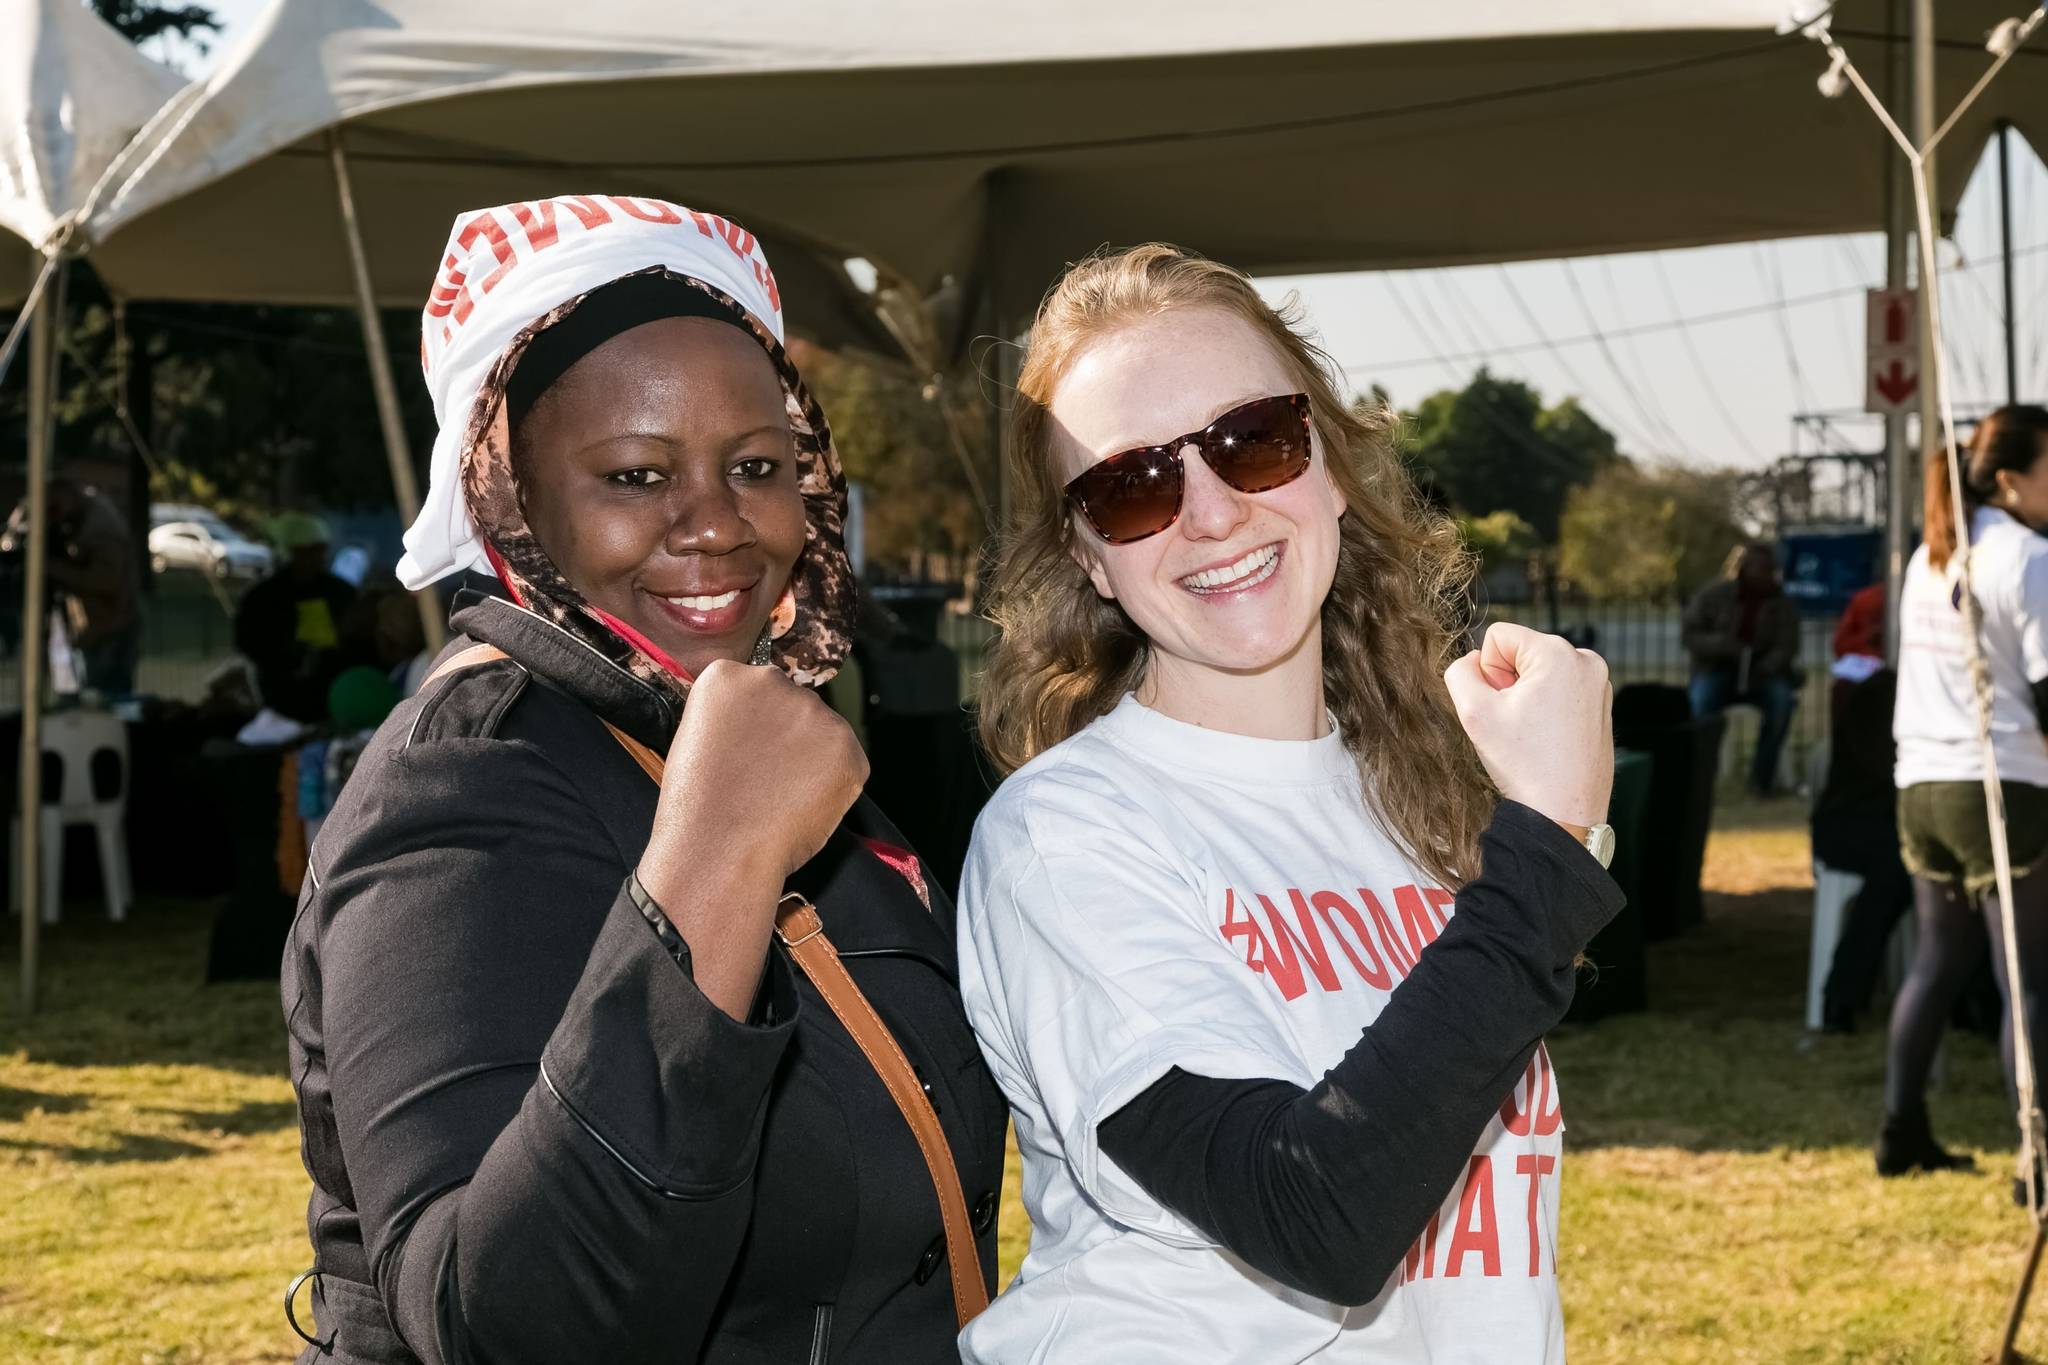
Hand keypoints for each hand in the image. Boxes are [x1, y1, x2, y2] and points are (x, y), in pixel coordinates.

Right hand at [642, 659, 868, 893]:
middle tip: (766, 777)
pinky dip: (834, 785)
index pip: (755, 690)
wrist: (718, 848)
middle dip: (787, 736)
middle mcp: (774, 681)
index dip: (754, 726)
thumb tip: (767, 725)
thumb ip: (735, 718)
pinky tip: (802, 804)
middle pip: (793, 706)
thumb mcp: (697, 739)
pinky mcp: (847, 746)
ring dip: (812, 759)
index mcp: (727, 676)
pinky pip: (847, 763)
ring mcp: (815, 712)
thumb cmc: (696, 807)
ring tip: (781, 796)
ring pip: (822, 733)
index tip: (745, 751)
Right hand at [1444, 623, 1612, 831]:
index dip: (1488, 672)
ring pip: (1539, 673)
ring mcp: (1599, 684)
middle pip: (1521, 653)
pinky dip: (1546, 709)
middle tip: (1516, 725)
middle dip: (1509, 684)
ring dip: (1526, 697)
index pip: (1498, 637)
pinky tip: (1547, 740)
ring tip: (1532, 734)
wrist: (1565, 812)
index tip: (1502, 707)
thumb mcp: (1473, 712)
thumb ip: (1459, 671)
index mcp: (1558, 653)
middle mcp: (1586, 661)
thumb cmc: (1525, 765)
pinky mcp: (1601, 705)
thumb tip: (1472, 661)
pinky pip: (1558, 691)